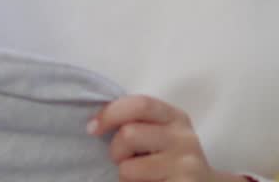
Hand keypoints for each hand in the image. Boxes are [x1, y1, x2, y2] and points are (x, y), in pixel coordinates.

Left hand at [87, 94, 242, 181]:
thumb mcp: (161, 131)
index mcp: (176, 118)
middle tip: (124, 159)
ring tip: (139, 175)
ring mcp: (185, 167)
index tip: (92, 128)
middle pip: (128, 134)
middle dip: (116, 150)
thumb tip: (95, 123)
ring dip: (124, 174)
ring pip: (128, 169)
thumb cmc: (170, 157)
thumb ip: (138, 121)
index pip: (140, 104)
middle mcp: (184, 139)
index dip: (110, 113)